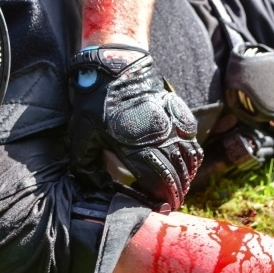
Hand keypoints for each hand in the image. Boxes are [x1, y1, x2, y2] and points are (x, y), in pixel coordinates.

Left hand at [69, 45, 202, 209]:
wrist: (114, 64)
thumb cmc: (94, 100)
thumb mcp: (81, 134)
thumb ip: (86, 165)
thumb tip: (96, 188)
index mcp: (136, 146)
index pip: (159, 182)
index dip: (162, 199)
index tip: (160, 208)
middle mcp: (160, 137)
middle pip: (178, 174)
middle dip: (176, 192)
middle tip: (169, 202)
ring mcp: (173, 123)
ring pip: (190, 158)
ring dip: (186, 176)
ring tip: (177, 187)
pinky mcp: (179, 112)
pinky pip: (192, 140)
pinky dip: (192, 156)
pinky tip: (184, 163)